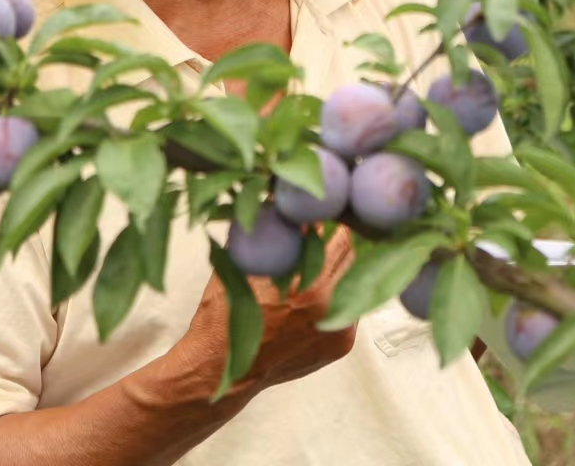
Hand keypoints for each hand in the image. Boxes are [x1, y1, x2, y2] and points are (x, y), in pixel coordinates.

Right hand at [157, 227, 358, 406]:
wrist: (219, 371)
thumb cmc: (224, 314)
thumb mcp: (242, 264)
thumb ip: (272, 234)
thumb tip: (290, 203)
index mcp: (306, 284)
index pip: (342, 236)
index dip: (336, 219)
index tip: (328, 209)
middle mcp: (329, 306)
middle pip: (354, 256)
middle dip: (342, 240)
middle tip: (329, 228)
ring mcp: (340, 328)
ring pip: (355, 281)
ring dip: (342, 268)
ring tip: (320, 262)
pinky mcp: (342, 344)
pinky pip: (351, 307)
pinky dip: (339, 295)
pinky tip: (317, 293)